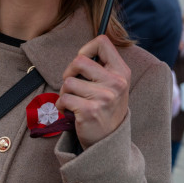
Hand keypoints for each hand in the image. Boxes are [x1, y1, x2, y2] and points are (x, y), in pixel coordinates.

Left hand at [58, 35, 130, 149]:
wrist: (108, 140)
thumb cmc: (105, 108)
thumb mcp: (113, 85)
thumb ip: (102, 67)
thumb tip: (82, 51)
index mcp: (122, 71)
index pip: (102, 42)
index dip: (86, 49)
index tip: (82, 64)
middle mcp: (116, 82)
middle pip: (79, 61)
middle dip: (69, 72)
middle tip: (73, 85)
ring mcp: (104, 97)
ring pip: (68, 82)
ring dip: (65, 92)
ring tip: (74, 101)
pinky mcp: (89, 110)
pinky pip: (64, 98)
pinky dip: (61, 105)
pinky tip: (70, 111)